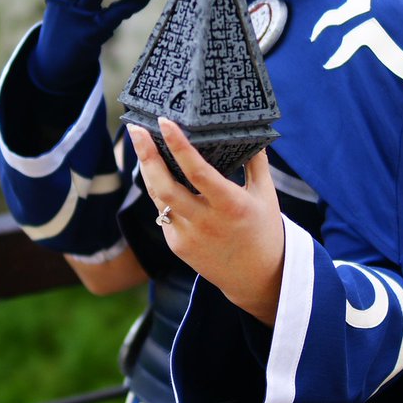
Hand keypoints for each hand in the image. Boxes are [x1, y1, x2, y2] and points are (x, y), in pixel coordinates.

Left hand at [127, 118, 284, 325]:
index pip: (198, 172)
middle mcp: (206, 222)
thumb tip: (251, 130)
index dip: (179, 146)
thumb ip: (256, 162)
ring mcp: (188, 236)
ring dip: (147, 169)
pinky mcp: (177, 246)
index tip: (165, 122)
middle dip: (147, 156)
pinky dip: (159, 190)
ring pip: (157, 198)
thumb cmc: (264, 230)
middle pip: (164, 187)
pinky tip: (157, 171)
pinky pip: (163, 212)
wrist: (257, 279)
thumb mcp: (266, 194)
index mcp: (230, 206)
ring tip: (141, 143)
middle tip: (136, 129)